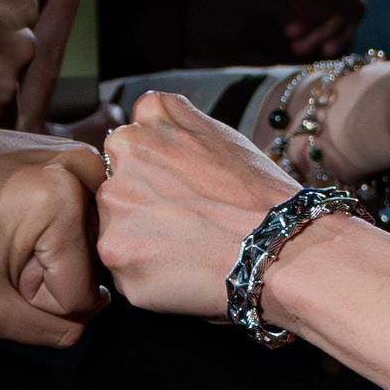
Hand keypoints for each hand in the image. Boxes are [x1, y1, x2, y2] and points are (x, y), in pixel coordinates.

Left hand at [94, 89, 309, 317]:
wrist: (277, 246)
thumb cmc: (255, 193)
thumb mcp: (215, 131)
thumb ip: (171, 118)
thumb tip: (146, 111)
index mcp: (136, 134)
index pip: (125, 160)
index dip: (155, 180)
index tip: (181, 194)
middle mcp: (116, 166)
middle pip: (117, 196)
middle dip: (144, 211)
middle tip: (189, 225)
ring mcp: (113, 213)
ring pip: (117, 234)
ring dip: (143, 245)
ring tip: (190, 249)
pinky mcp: (116, 257)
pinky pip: (125, 273)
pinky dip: (148, 278)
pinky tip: (184, 271)